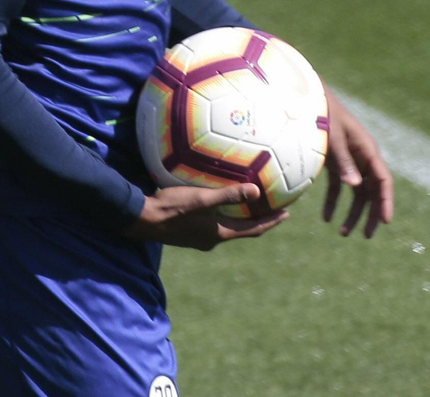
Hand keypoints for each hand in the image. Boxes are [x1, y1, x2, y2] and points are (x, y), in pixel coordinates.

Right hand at [124, 183, 288, 250]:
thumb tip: (257, 191)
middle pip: (243, 229)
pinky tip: (221, 203)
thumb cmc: (172, 208)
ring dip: (242, 217)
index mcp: (219, 234)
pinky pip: (215, 224)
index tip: (288, 213)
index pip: (253, 229)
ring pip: (228, 227)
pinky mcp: (189, 232)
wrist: (141, 220)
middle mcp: (212, 239)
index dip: (271, 221)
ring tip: (252, 203)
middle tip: (275, 206)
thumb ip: (228, 195)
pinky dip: (226, 215)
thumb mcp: (202, 199)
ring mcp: (199, 238)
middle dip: (260, 218)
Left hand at [323, 92, 394, 237]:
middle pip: (372, 190)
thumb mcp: (332, 138)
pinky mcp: (336, 161)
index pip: (383, 180)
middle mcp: (363, 157)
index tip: (385, 221)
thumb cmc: (323, 115)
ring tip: (343, 233)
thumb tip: (355, 187)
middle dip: (370, 214)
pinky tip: (326, 218)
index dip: (386, 201)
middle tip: (366, 236)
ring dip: (352, 212)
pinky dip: (334, 202)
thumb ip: (343, 161)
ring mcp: (350, 159)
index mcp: (367, 150)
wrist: (310, 99)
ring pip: (357, 192)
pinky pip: (339, 186)